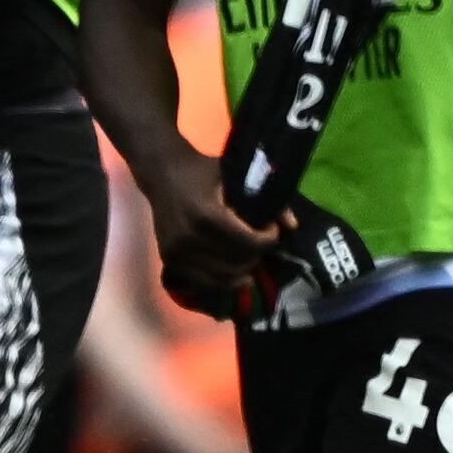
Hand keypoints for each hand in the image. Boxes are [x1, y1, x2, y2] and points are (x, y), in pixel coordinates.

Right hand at [136, 134, 281, 318]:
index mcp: (206, 216)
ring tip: (247, 256)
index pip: (248, 243)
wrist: (160, 172)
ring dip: (240, 270)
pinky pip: (201, 282)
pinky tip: (231, 272)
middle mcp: (189, 238)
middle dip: (255, 255)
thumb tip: (291, 226)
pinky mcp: (168, 259)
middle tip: (259, 242)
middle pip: (237, 263)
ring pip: (220, 278)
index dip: (268, 240)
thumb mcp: (234, 175)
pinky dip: (220, 281)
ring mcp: (176, 251)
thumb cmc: (199, 170)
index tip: (271, 230)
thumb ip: (266, 200)